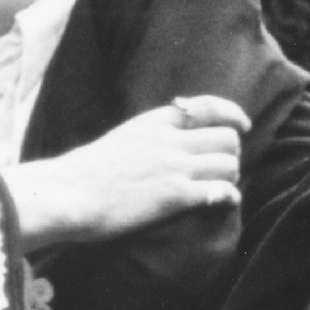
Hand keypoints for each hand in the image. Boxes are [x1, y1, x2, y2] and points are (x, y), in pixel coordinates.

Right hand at [4, 94, 249, 250]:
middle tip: (221, 168)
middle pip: (227, 138)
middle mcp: (169, 140)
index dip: (232, 115)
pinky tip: (223, 202)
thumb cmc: (85, 173)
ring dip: (230, 177)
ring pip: (229, 164)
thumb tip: (166, 144)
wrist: (67, 193)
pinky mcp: (174, 195)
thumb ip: (148, 137)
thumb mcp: (121, 139)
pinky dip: (228, 197)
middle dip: (230, 153)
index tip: (242, 124)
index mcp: (154, 122)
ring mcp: (173, 166)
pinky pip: (220, 191)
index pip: (207, 107)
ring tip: (220, 187)